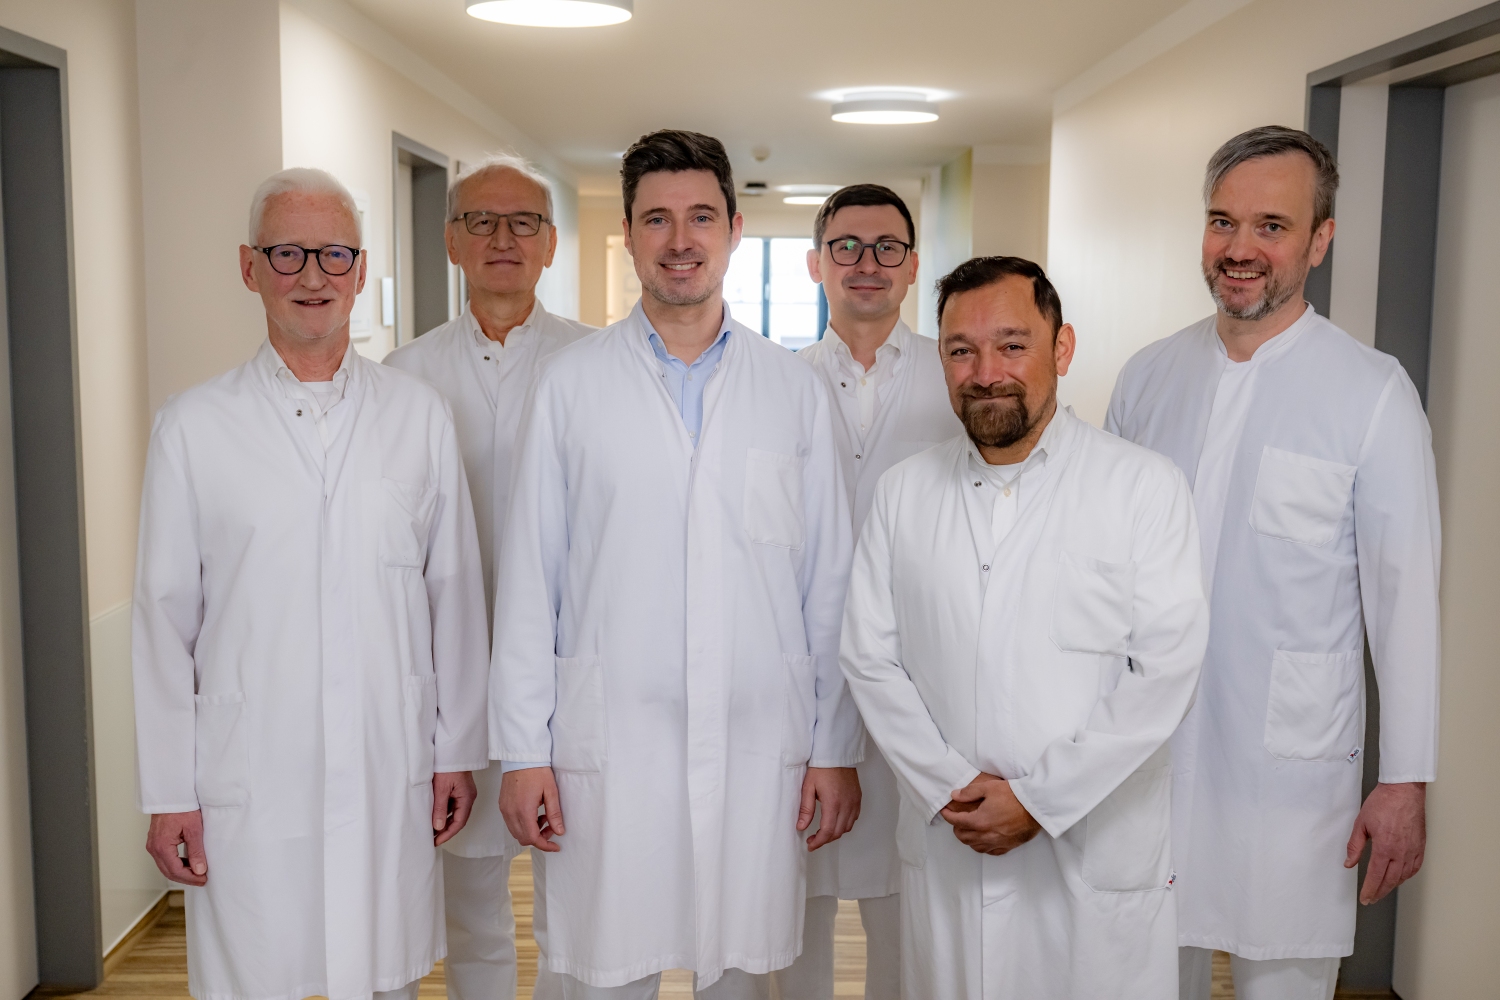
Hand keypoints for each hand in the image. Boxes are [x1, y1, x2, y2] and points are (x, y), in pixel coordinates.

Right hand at [146, 810, 207, 885]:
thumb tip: (200, 870)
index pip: (175, 871)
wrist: (171, 793)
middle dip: (186, 878)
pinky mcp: (156, 841)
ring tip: (198, 872)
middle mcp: (153, 848)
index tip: (204, 879)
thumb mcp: (193, 829)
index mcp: (161, 846)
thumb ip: (196, 851)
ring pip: (166, 866)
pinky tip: (189, 862)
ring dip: (181, 872)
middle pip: (168, 871)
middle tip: (202, 879)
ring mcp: (152, 845)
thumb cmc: (182, 807)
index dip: (190, 878)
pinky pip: (164, 858)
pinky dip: (176, 863)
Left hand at [432, 771, 477, 845]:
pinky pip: (452, 804)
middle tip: (432, 838)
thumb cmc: (449, 765)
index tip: (436, 841)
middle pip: (458, 819)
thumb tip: (438, 827)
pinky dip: (444, 811)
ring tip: (431, 828)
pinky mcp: (459, 788)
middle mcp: (468, 797)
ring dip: (444, 821)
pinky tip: (434, 814)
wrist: (453, 748)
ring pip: (454, 812)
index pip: (458, 822)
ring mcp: (464, 792)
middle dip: (445, 830)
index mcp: (467, 798)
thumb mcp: (441, 788)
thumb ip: (439, 809)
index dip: (447, 834)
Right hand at [500, 767, 564, 852]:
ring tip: (543, 818)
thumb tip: (559, 831)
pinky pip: (511, 823)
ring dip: (530, 832)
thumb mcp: (551, 792)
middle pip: (523, 838)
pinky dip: (522, 824)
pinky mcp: (502, 805)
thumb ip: (554, 814)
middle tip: (551, 828)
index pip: (532, 838)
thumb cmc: (537, 771)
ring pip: (516, 832)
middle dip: (539, 838)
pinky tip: (533, 813)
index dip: (545, 845)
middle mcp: (511, 813)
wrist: (521, 757)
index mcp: (524, 810)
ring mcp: (505, 809)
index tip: (555, 846)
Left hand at [797, 766, 861, 850]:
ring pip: (847, 827)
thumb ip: (805, 809)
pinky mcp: (858, 798)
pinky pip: (854, 818)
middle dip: (825, 840)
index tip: (810, 845)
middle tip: (813, 839)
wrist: (836, 754)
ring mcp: (854, 802)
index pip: (827, 831)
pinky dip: (845, 824)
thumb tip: (801, 827)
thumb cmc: (821, 768)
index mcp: (833, 802)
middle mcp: (846, 804)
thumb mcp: (808, 787)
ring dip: (835, 833)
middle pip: (838, 832)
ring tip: (823, 832)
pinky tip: (836, 821)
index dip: (818, 842)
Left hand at [940, 772, 1041, 854]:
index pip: (956, 822)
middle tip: (957, 819)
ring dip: (968, 839)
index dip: (947, 816)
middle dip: (956, 828)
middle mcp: (986, 835)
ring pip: (975, 847)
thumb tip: (955, 795)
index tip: (945, 812)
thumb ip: (969, 792)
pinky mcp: (1008, 846)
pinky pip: (991, 852)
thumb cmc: (1014, 795)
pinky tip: (984, 840)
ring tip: (969, 830)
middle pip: (963, 837)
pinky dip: (983, 847)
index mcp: (979, 821)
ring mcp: (997, 842)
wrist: (1036, 805)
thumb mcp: (988, 787)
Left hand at [1345, 781, 1425, 904]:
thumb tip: (1349, 863)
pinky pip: (1415, 867)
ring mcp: (1413, 850)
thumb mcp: (1361, 823)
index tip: (1365, 898)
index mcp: (1385, 848)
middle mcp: (1401, 852)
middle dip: (1380, 892)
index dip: (1370, 890)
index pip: (1376, 876)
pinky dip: (1407, 876)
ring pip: (1404, 876)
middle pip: (1391, 880)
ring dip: (1393, 886)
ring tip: (1382, 890)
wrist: (1404, 790)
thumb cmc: (1383, 803)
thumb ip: (1355, 846)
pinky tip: (1400, 877)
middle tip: (1371, 899)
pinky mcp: (1421, 845)